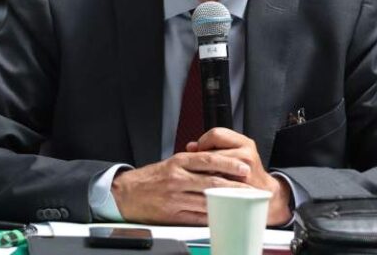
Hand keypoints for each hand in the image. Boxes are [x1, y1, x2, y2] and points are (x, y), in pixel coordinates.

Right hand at [111, 150, 251, 224]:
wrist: (127, 193)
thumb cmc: (152, 178)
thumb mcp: (172, 164)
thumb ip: (193, 164)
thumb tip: (218, 165)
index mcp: (179, 163)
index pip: (208, 160)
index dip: (229, 164)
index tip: (243, 168)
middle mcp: (178, 178)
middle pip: (212, 181)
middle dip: (234, 185)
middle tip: (250, 188)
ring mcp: (176, 197)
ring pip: (207, 200)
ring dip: (227, 202)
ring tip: (242, 202)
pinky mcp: (173, 214)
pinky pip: (197, 216)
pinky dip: (212, 216)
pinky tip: (223, 215)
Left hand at [188, 128, 292, 225]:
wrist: (265, 193)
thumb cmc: (245, 172)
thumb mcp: (235, 153)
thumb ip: (213, 146)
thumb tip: (190, 147)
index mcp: (244, 142)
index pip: (215, 134)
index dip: (204, 142)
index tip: (201, 151)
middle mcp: (246, 154)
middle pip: (212, 152)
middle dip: (201, 160)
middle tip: (198, 168)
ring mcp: (244, 171)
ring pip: (213, 168)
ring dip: (204, 173)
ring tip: (202, 177)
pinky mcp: (241, 186)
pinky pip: (217, 183)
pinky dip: (209, 185)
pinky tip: (207, 187)